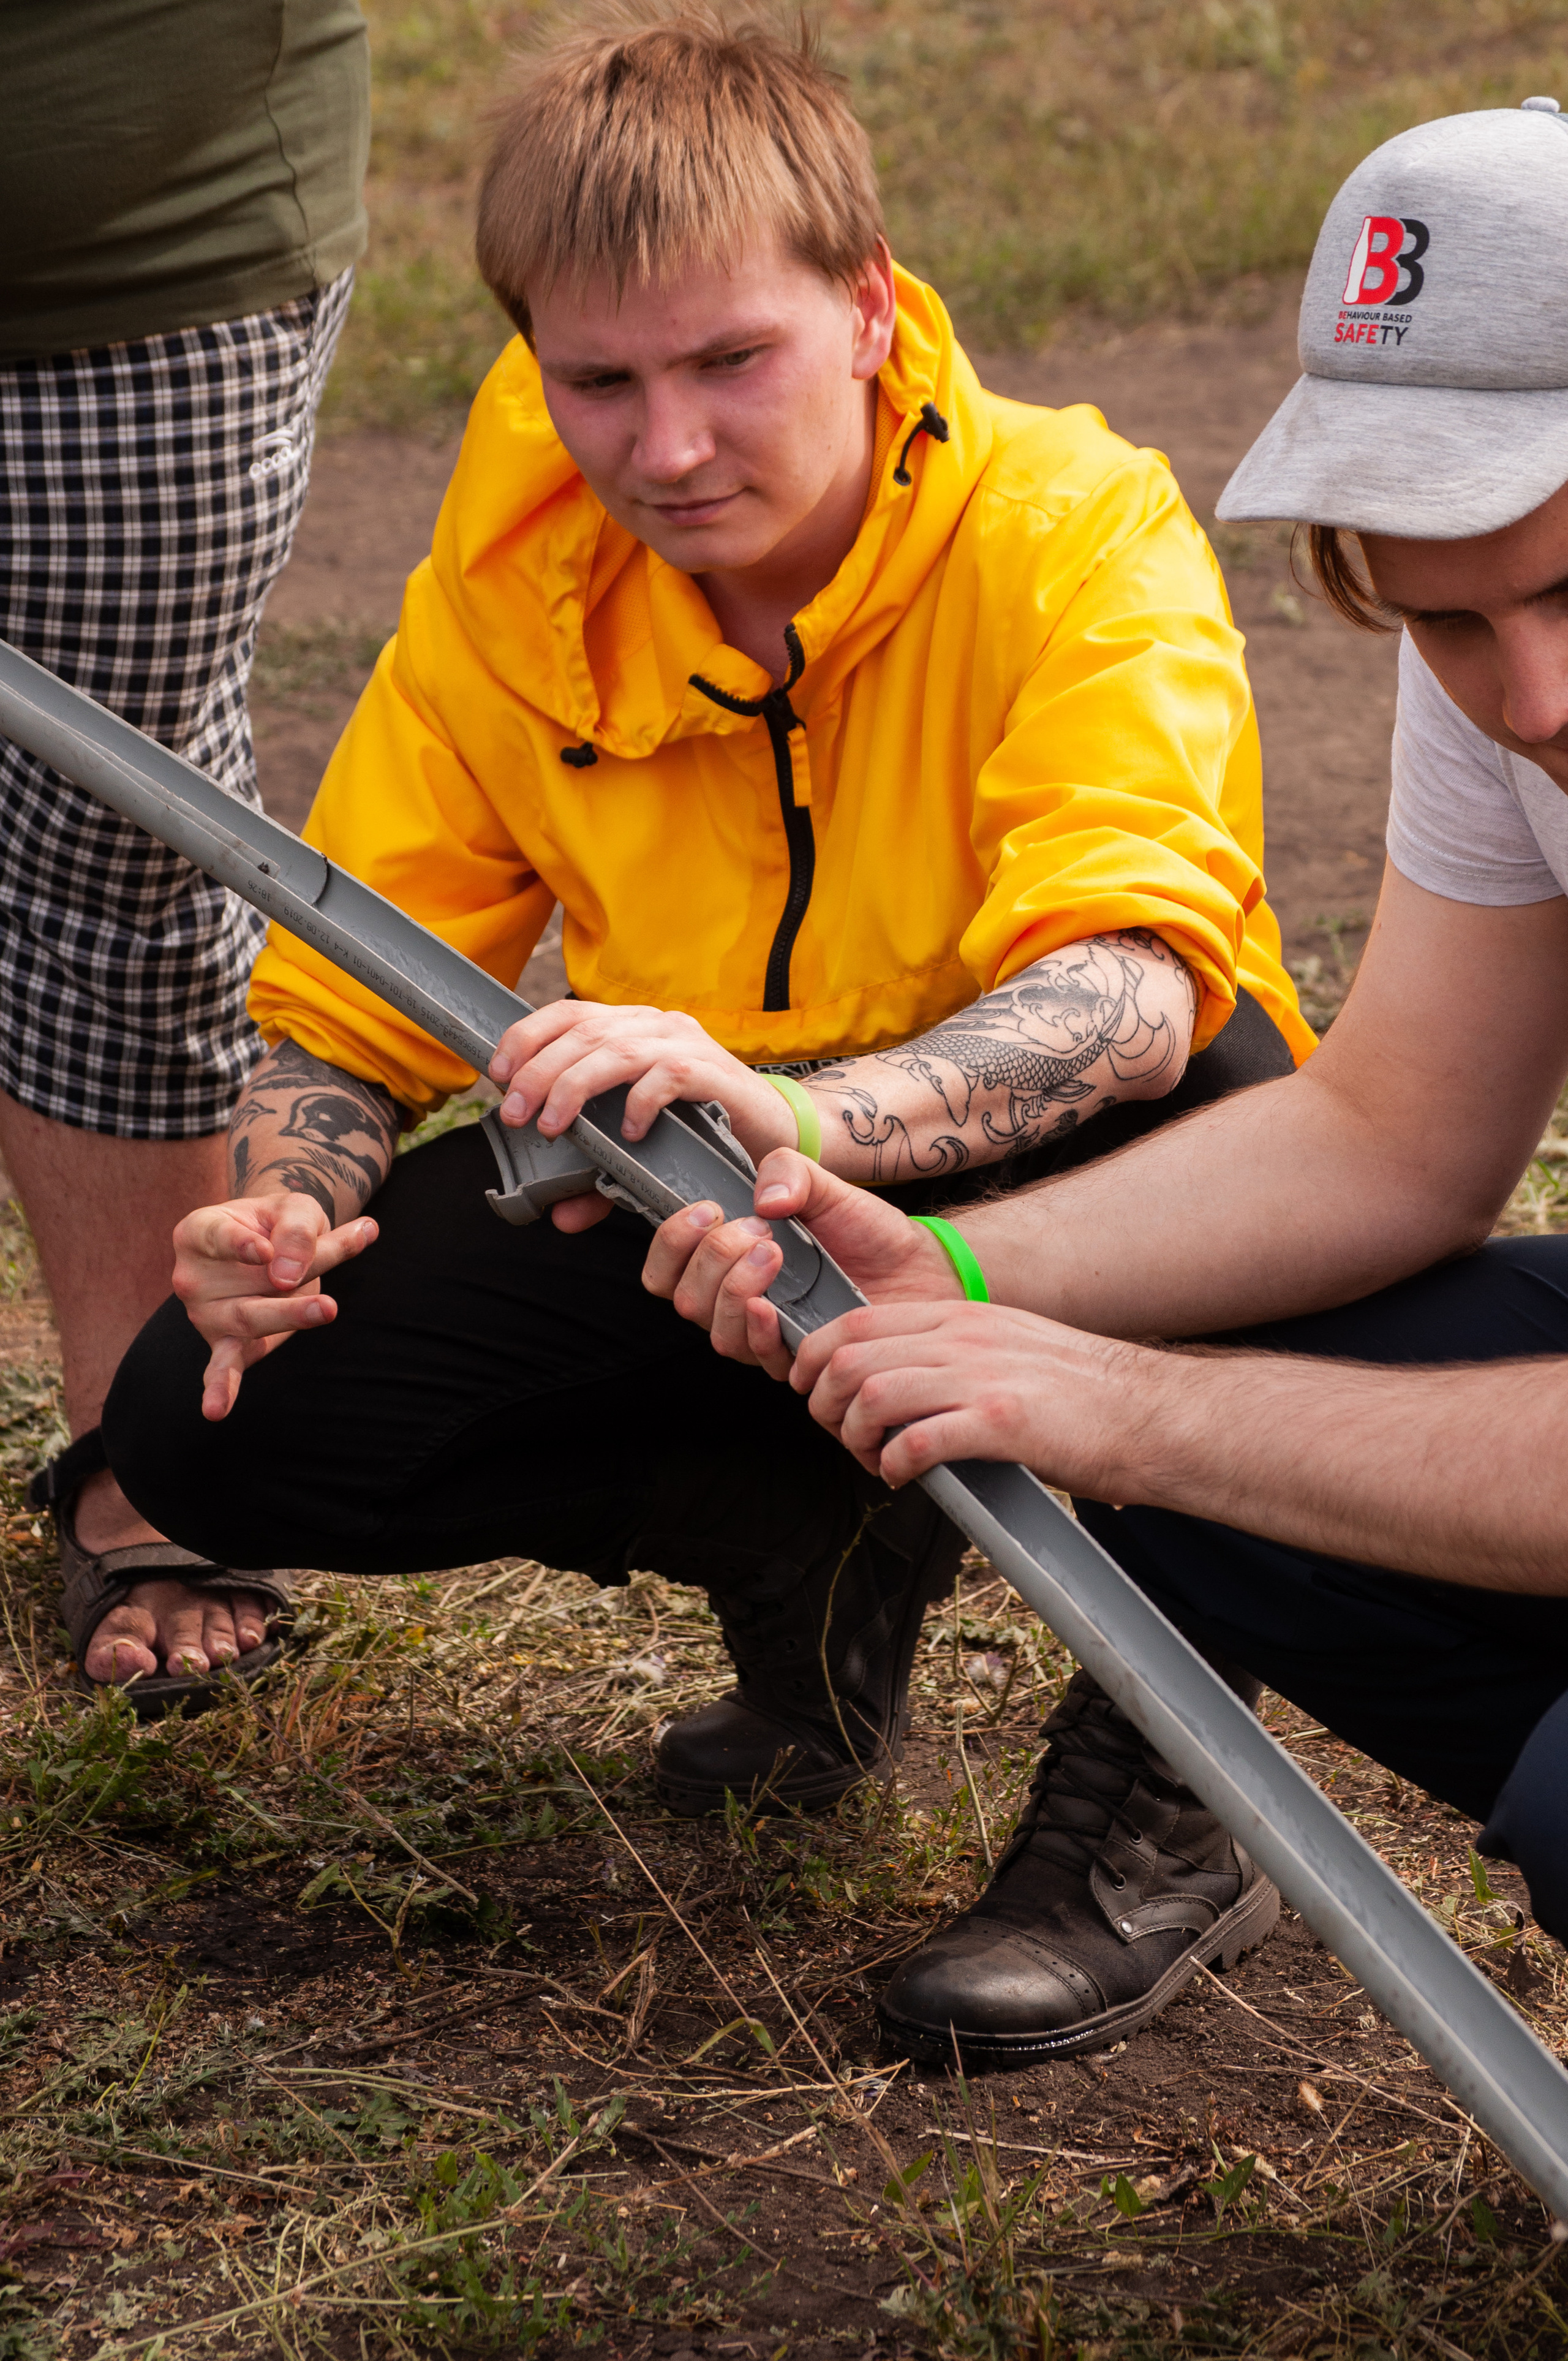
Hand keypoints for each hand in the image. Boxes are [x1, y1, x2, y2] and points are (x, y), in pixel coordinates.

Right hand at [171, 1191, 377, 1420]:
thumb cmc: (279, 1223)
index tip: (266, 1251)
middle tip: (328, 1303)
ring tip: (327, 1309)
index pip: (217, 1237)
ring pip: (251, 1319)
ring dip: (291, 1317)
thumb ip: (298, 1230)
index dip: (240, 1245)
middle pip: (247, 1285)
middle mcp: (191, 1276)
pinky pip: (221, 1367)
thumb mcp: (296, 1208)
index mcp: (199, 1232)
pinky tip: (215, 1411)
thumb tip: (291, 1271)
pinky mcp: (225, 1343)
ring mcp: (206, 1314)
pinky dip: (219, 1389)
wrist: (274, 1244)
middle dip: (289, 1296)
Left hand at [488, 1001, 796, 1231]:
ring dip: (574, 1085)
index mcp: (631, 1029)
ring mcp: (687, 1045)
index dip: (528, 1036)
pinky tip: (628, 1133)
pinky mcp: (715, 1072)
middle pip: (584, 1031)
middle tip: (517, 1113)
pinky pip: (669, 1075)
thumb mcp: (641, 1153)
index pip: (569, 1013)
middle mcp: (655, 1026)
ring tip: (553, 1124)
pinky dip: (640, 1102)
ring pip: (617, 1050)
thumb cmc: (703, 1133)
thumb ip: (600, 1178)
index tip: (498, 1074)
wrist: (776, 1134)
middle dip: (540, 1071)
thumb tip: (558, 1215)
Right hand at [642, 1148, 962, 1375]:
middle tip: (756, 1230)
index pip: (666, 1266)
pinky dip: (755, 1327)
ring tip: (774, 1252)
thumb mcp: (826, 1186)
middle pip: (682, 1298)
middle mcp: (737, 1300)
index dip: (671, 1241)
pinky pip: (756, 1355)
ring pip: (714, 1330)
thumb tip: (762, 1198)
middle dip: (710, 1258)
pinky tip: (770, 1302)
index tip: (706, 1210)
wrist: (918, 1266)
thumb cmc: (867, 1231)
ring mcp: (765, 1333)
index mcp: (729, 1259)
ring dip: (733, 1287)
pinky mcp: (797, 1358)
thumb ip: (789, 1173)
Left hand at [789, 1298, 1157, 1493]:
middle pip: (850, 1357)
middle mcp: (963, 1337)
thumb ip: (951, 1356)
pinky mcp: (1002, 1421)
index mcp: (961, 1316)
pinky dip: (894, 1463)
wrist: (1151, 1414)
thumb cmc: (1082, 1395)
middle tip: (841, 1436)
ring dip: (855, 1436)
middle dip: (825, 1403)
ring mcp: (981, 1376)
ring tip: (873, 1460)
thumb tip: (897, 1383)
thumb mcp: (1007, 1348)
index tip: (814, 1391)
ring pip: (871, 1394)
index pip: (857, 1321)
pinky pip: (917, 1440)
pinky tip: (904, 1476)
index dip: (817, 1358)